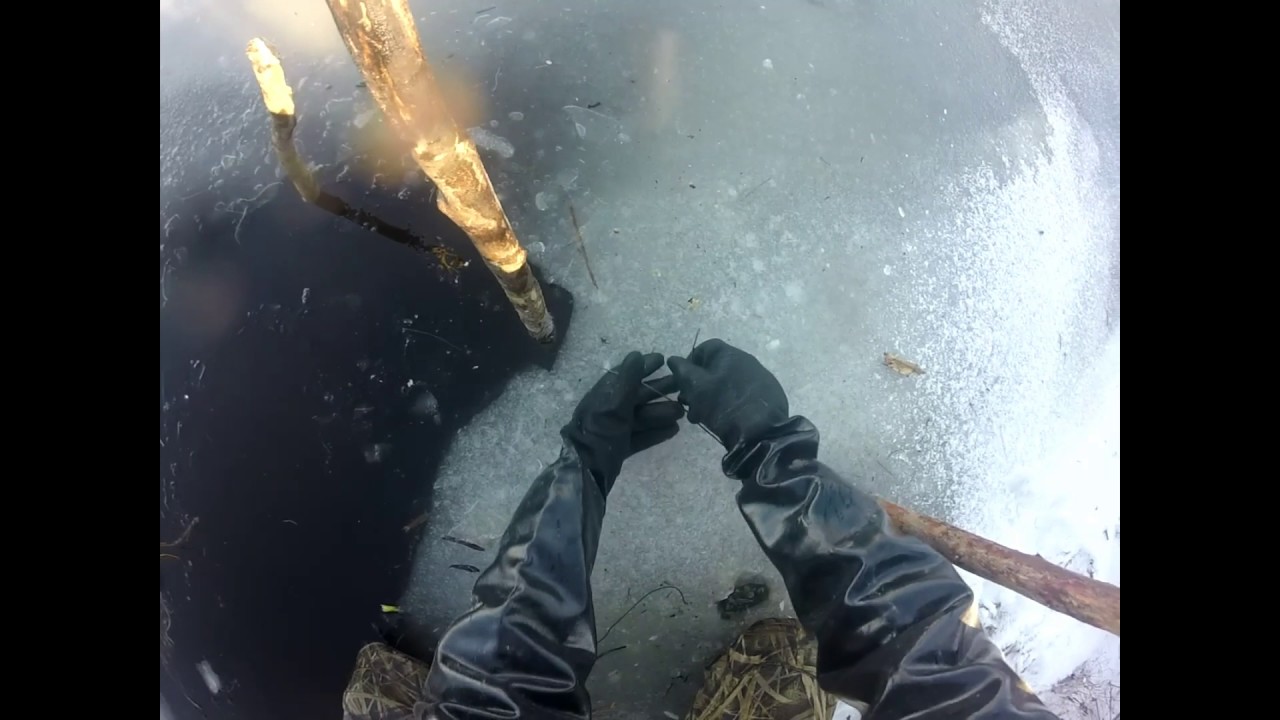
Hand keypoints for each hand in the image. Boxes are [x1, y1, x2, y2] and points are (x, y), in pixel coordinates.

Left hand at [561, 351, 684, 494]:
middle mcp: (608, 411)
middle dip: (658, 389)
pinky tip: (674, 430)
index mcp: (603, 396)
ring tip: (682, 411)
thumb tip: (636, 355)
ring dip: (662, 412)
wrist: (586, 471)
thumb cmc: (600, 433)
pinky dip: (656, 432)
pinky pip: (641, 436)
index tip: (663, 359)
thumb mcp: (614, 405)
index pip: (625, 375)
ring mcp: (614, 430)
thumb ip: (627, 380)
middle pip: (637, 396)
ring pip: (641, 417)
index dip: (643, 366)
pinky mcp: (620, 447)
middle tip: (681, 385)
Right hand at [661, 339, 789, 450]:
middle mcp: (747, 361)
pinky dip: (729, 403)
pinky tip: (724, 420)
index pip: (704, 348)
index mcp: (730, 354)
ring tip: (701, 416)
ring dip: (711, 396)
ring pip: (727, 383)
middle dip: (698, 384)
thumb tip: (674, 359)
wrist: (762, 432)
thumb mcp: (696, 388)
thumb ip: (682, 370)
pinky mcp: (768, 395)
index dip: (688, 363)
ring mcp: (760, 378)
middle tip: (689, 403)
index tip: (681, 383)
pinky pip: (741, 394)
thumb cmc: (724, 406)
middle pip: (715, 367)